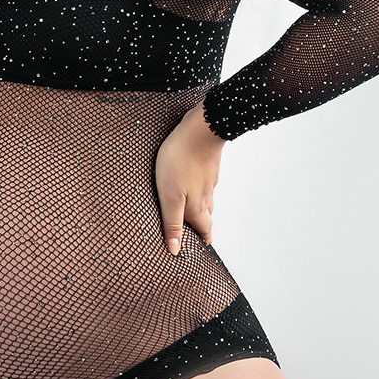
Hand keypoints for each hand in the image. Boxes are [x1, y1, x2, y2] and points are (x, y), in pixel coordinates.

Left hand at [154, 102, 224, 252]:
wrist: (201, 128)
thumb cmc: (181, 160)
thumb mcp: (170, 196)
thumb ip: (172, 223)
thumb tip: (175, 249)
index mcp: (197, 206)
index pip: (204, 230)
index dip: (202, 241)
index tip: (201, 250)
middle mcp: (206, 195)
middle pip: (206, 217)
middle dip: (202, 228)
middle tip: (197, 236)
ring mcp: (208, 178)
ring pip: (206, 199)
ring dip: (201, 209)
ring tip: (194, 214)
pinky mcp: (207, 164)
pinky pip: (204, 183)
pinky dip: (200, 190)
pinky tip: (193, 185)